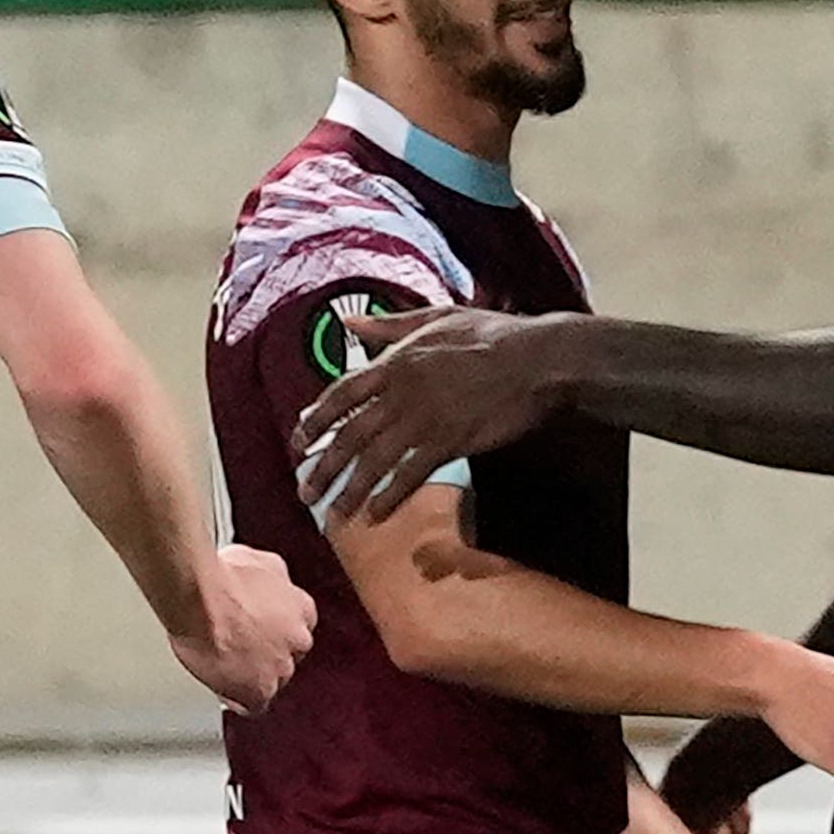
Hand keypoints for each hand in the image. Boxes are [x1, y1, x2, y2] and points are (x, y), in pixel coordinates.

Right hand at [169, 546, 316, 714]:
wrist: (201, 599)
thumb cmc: (223, 577)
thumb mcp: (258, 560)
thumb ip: (272, 576)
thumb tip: (266, 578)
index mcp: (302, 608)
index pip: (296, 627)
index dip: (272, 629)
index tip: (257, 629)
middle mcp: (298, 639)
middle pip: (285, 655)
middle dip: (264, 653)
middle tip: (236, 645)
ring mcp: (280, 667)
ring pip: (271, 680)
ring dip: (251, 675)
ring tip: (223, 665)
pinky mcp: (259, 691)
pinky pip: (253, 705)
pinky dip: (238, 699)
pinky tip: (223, 688)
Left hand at [289, 304, 564, 523]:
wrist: (535, 359)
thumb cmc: (491, 334)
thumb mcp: (434, 318)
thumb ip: (389, 326)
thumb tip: (349, 323)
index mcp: (394, 362)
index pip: (340, 394)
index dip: (315, 420)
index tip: (298, 440)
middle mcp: (400, 392)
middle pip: (349, 435)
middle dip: (323, 468)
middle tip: (305, 493)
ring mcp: (423, 419)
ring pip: (373, 460)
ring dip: (349, 491)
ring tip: (333, 515)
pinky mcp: (449, 441)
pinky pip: (409, 474)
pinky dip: (389, 496)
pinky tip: (375, 515)